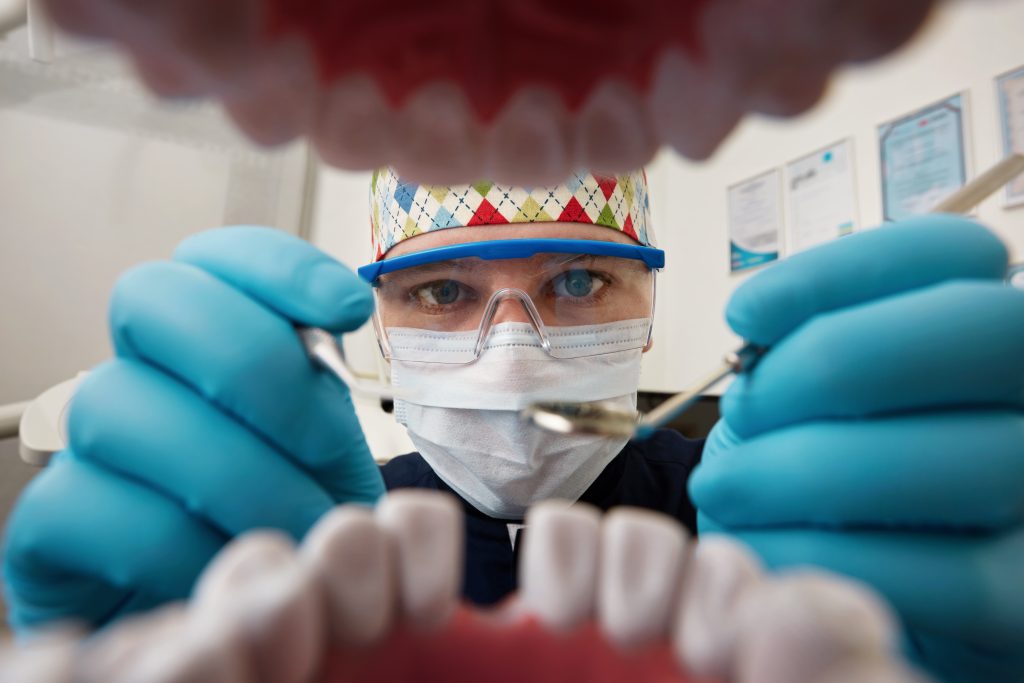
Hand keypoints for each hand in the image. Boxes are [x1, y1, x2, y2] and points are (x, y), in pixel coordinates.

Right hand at [3, 227, 383, 632]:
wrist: (254, 615)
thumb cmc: (293, 520)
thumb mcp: (329, 450)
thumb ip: (322, 388)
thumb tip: (336, 312)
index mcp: (209, 340)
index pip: (216, 256)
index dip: (278, 266)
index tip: (347, 311)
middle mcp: (138, 372)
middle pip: (152, 297)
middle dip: (255, 366)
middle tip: (324, 446)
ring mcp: (86, 445)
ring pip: (117, 402)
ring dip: (233, 471)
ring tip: (301, 527)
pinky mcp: (52, 524)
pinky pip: (88, 504)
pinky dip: (176, 540)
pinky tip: (231, 564)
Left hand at [690, 215, 1023, 682]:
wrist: (824, 584)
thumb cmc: (804, 477)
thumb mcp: (790, 399)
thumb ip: (793, 348)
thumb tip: (758, 326)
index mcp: (978, 335)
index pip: (952, 252)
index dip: (840, 271)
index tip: (745, 315)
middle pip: (983, 329)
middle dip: (837, 360)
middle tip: (744, 405)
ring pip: (968, 456)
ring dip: (810, 469)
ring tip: (728, 486)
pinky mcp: (1019, 599)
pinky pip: (946, 577)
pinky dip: (824, 554)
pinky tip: (757, 544)